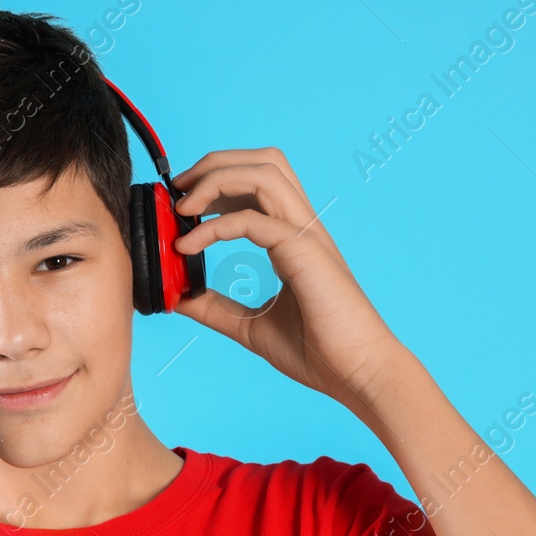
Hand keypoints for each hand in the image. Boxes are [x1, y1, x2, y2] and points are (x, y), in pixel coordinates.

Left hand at [169, 147, 401, 408]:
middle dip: (216, 164)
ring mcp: (306, 236)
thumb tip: (178, 297)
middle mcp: (303, 228)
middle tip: (179, 189)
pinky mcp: (304, 252)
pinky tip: (188, 246)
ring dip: (216, 180)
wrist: (357, 373)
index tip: (183, 205)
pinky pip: (253, 220)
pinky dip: (214, 226)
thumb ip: (215, 308)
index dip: (218, 183)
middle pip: (264, 162)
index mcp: (295, 239)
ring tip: (183, 207)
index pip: (259, 185)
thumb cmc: (319, 353)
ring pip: (264, 173)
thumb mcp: (251, 326)